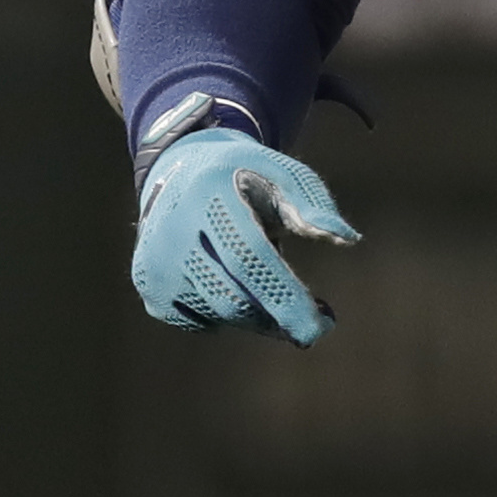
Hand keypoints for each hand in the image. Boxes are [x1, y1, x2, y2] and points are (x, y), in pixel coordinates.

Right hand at [134, 129, 358, 344]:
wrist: (179, 170)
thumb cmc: (244, 175)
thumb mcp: (282, 172)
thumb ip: (312, 203)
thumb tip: (347, 239)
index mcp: (209, 196)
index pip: (249, 257)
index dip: (285, 296)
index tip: (321, 326)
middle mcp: (172, 232)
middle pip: (232, 296)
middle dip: (281, 317)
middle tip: (321, 324)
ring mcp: (155, 262)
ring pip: (219, 313)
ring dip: (262, 319)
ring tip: (291, 303)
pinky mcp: (149, 287)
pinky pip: (201, 320)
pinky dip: (231, 315)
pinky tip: (247, 292)